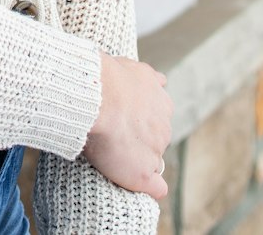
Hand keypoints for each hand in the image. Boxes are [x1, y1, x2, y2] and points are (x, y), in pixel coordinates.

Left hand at [82, 52, 173, 200]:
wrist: (97, 97)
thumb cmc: (111, 137)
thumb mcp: (134, 176)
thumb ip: (153, 185)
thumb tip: (161, 189)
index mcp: (163, 140)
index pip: (152, 150)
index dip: (134, 153)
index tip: (117, 151)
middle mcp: (165, 117)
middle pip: (152, 127)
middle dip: (136, 130)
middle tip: (112, 130)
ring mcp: (156, 93)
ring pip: (153, 103)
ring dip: (139, 106)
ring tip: (115, 108)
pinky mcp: (144, 72)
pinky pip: (153, 78)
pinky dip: (144, 82)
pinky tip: (134, 83)